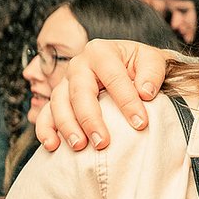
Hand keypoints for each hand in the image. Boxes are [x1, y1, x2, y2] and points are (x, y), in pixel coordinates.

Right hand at [36, 39, 170, 151]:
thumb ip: (152, 73)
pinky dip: (45, 130)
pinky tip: (52, 145)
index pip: (113, 77)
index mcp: (101, 52)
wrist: (128, 66)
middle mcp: (78, 66)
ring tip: (79, 146)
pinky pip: (46, 114)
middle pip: (80, 92)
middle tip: (102, 142)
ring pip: (59, 104)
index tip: (140, 123)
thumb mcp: (152, 60)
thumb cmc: (140, 65)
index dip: (127, 101)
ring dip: (67, 126)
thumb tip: (145, 92)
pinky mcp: (57, 99)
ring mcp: (65, 83)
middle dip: (90, 119)